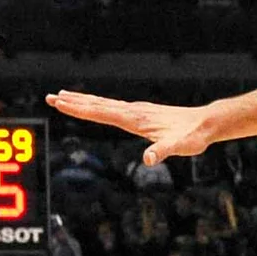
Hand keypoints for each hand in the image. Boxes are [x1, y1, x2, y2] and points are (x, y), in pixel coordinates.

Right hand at [45, 91, 215, 165]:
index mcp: (135, 118)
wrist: (205, 123)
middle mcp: (133, 111)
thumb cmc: (192, 136)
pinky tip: (95, 105)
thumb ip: (163, 151)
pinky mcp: (141, 113)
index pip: (101, 112)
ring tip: (64, 96)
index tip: (60, 103)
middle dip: (73, 102)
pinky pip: (112, 106)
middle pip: (97, 105)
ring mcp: (136, 110)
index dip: (79, 109)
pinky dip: (97, 104)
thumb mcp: (178, 147)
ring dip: (82, 100)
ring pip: (103, 103)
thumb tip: (149, 159)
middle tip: (50, 97)